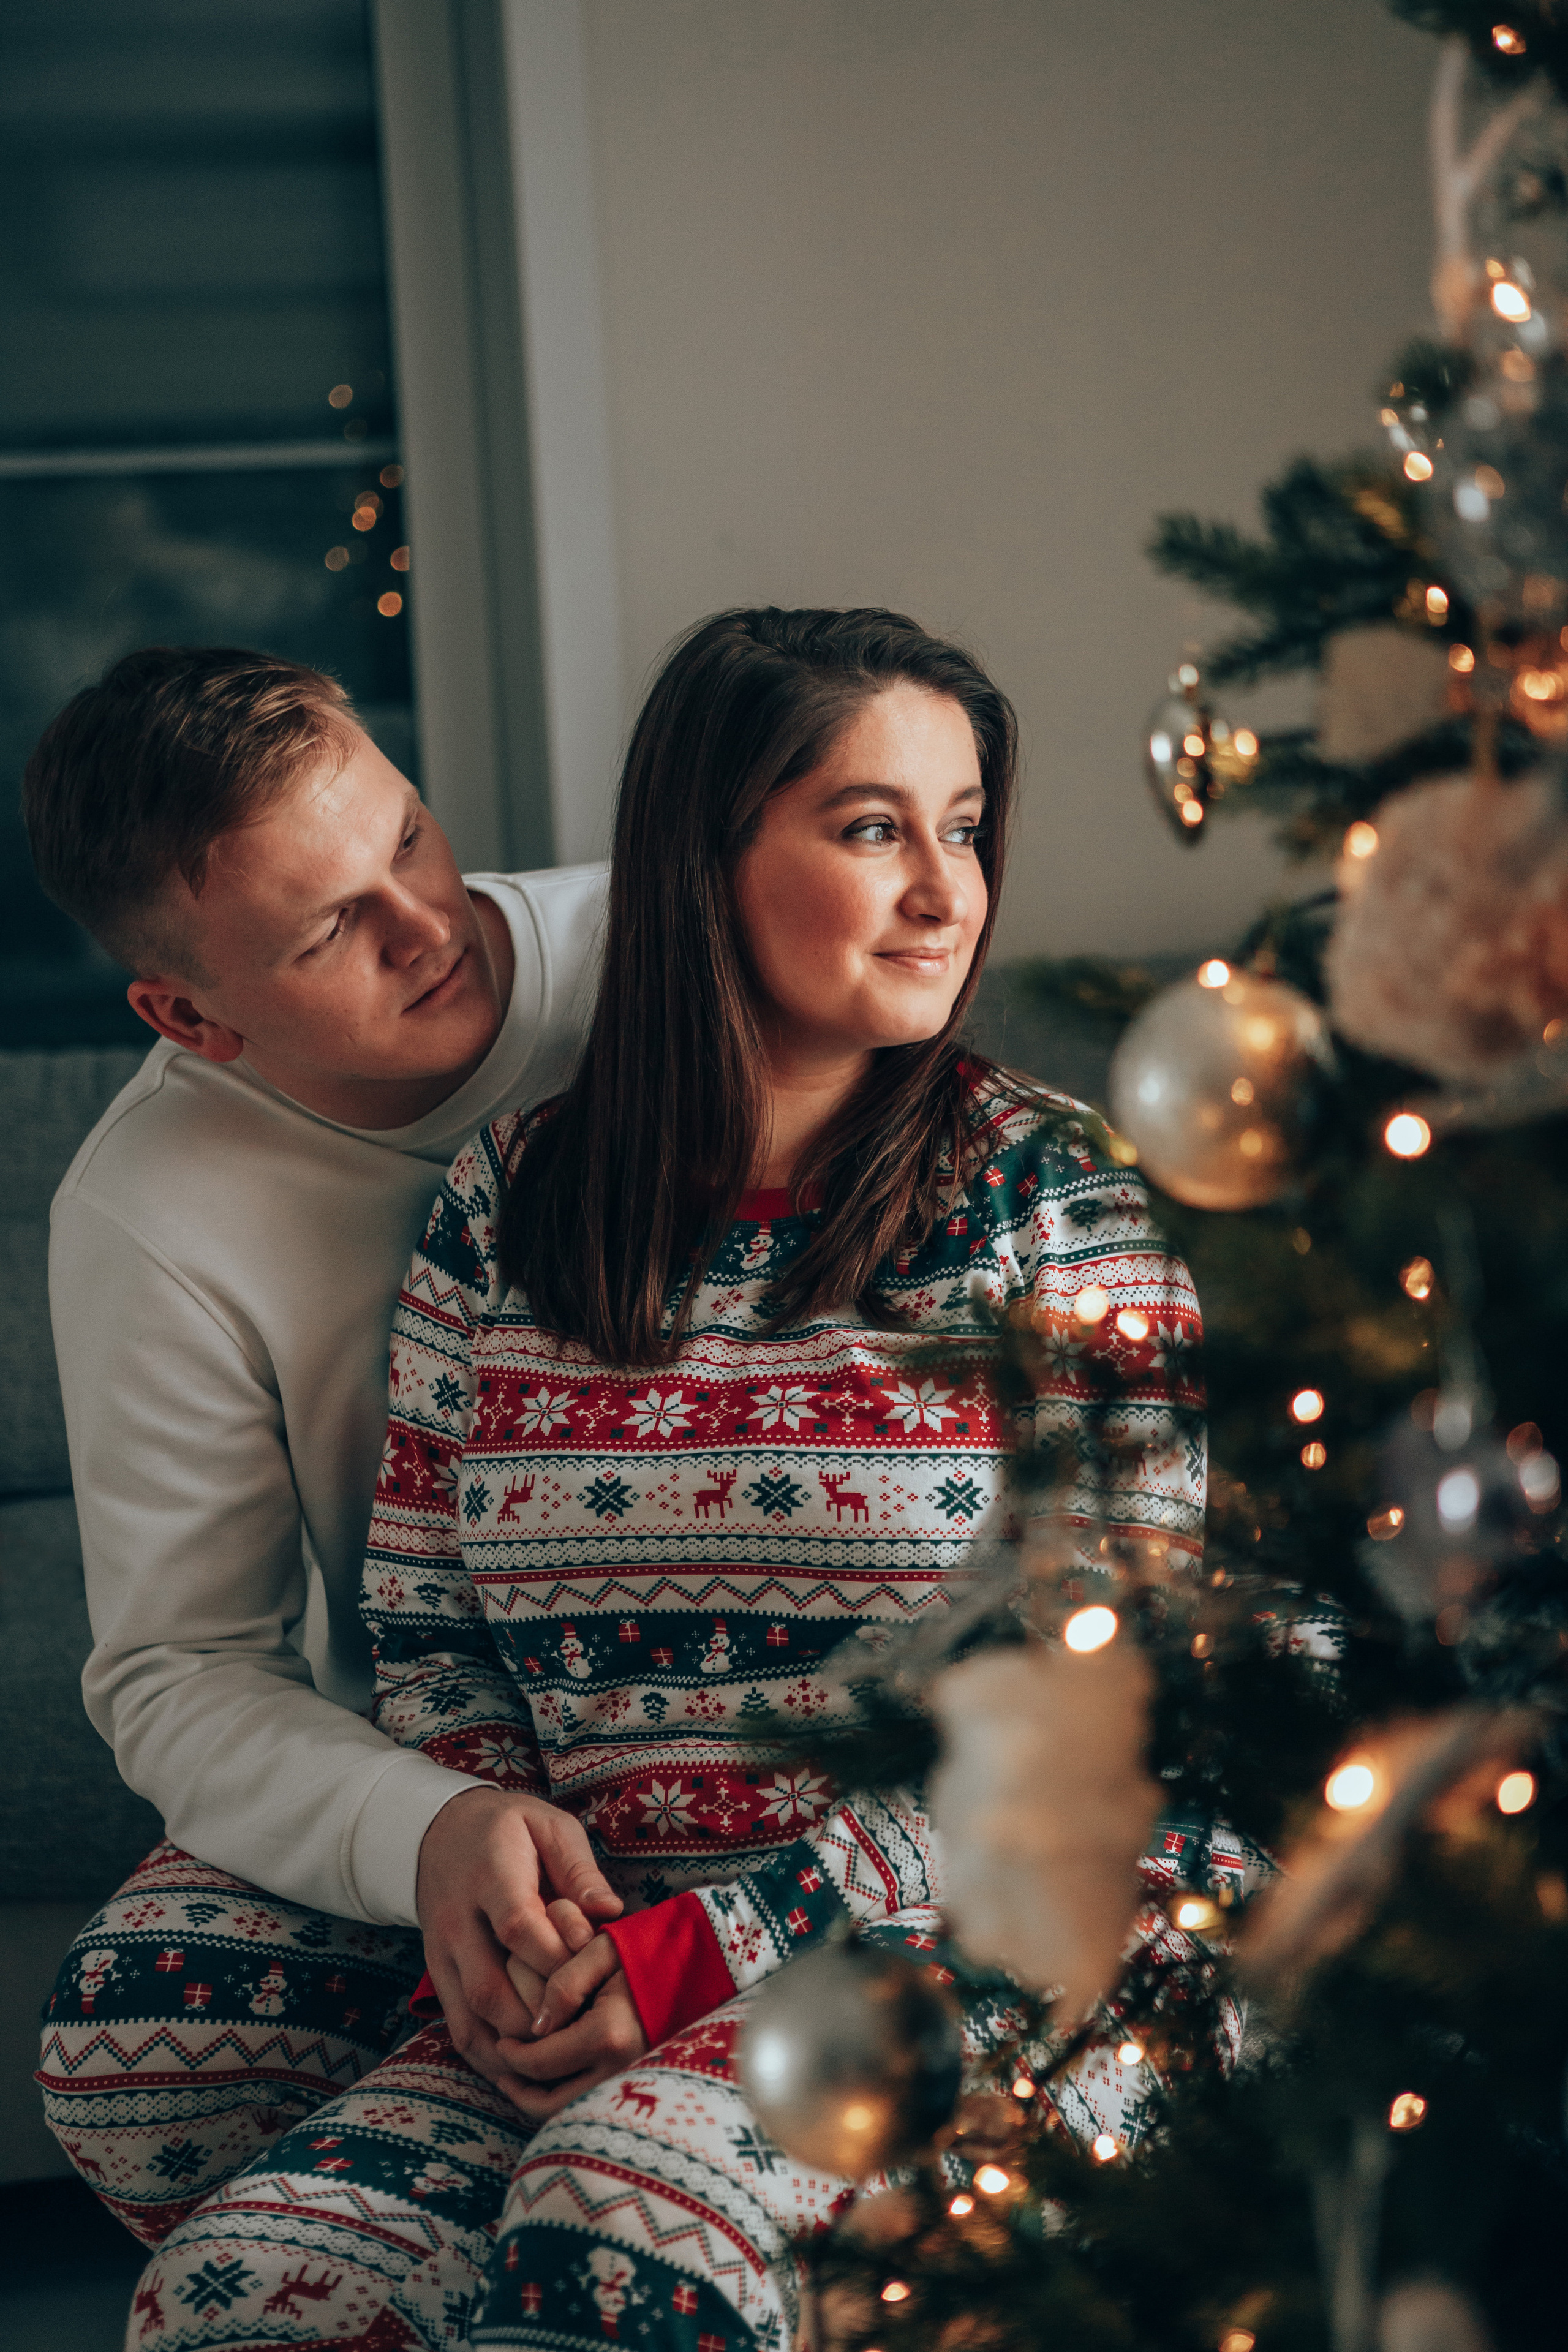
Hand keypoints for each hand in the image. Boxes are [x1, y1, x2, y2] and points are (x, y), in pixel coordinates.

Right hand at [416, 1786, 621, 2102]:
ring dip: (513, 2050)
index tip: (587, 1977)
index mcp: (490, 1876)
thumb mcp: (548, 1826)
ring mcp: (441, 1954)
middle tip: (577, 2031)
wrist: (438, 1834)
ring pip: (470, 2018)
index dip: (554, 1961)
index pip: (518, 1927)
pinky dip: (488, 2056)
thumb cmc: (508, 1830)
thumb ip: (579, 1869)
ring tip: (556, 2063)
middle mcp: (458, 1921)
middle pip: (489, 1987)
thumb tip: (610, 1912)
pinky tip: (521, 2070)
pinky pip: (457, 2027)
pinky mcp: (437, 1976)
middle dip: (536, 2019)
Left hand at [494, 1934, 647, 2119]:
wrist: (704, 1960)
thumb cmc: (650, 1946)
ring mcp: (635, 2079)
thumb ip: (563, 1986)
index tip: (500, 2041)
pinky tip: (557, 2075)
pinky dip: (568, 2095)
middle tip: (503, 2068)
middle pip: (551, 2104)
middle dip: (519, 2089)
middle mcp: (620, 2067)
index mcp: (607, 2035)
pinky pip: (594, 2101)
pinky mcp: (644, 2082)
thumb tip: (535, 2027)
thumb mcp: (602, 1950)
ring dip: (542, 2098)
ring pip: (573, 2111)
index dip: (511, 2055)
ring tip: (523, 2076)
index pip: (539, 2063)